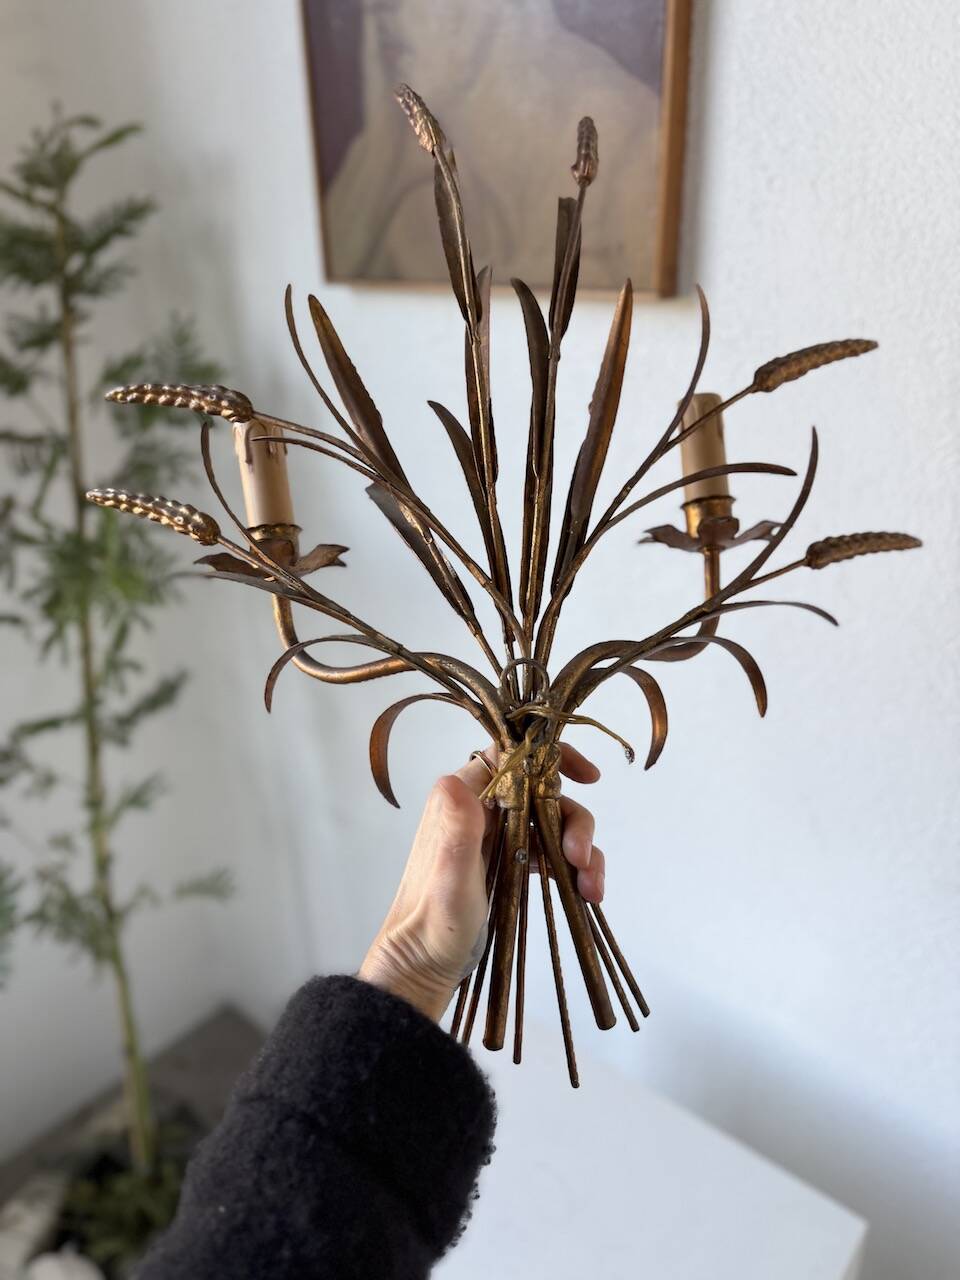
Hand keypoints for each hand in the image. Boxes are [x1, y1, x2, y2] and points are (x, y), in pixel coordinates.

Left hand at [358, 742, 604, 1021]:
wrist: (423, 966)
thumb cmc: (432, 923)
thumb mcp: (449, 877)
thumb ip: (456, 830)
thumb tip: (454, 780)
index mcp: (462, 799)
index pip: (512, 757)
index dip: (553, 759)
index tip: (589, 778)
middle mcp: (481, 810)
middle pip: (543, 793)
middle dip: (573, 821)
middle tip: (582, 859)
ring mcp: (497, 838)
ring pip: (553, 824)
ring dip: (581, 850)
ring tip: (591, 888)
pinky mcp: (510, 865)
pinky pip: (552, 853)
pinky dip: (575, 869)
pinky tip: (587, 894)